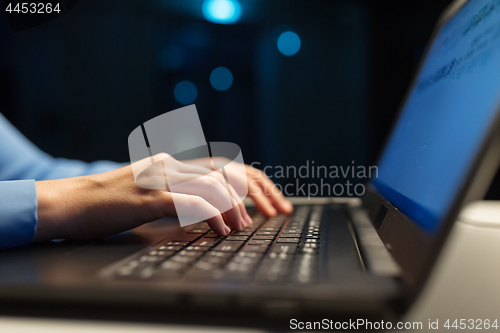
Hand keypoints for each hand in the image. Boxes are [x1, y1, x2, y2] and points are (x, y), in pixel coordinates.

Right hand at [33, 154, 291, 241]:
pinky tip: (223, 230)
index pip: (225, 166)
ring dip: (237, 205)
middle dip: (259, 190)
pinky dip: (212, 215)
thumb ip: (181, 197)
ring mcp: (160, 178)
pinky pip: (189, 202)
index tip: (274, 201)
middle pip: (227, 170)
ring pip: (212, 183)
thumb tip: (214, 212)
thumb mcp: (153, 195)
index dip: (254, 182)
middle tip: (278, 210)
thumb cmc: (110, 204)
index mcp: (174, 163)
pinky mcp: (148, 197)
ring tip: (247, 225)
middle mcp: (171, 165)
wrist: (70, 203)